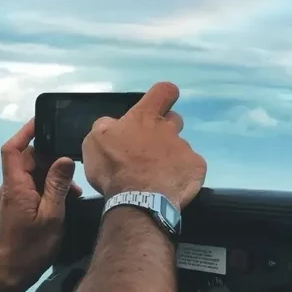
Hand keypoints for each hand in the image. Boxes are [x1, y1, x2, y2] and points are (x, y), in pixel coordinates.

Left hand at [0, 119, 82, 291]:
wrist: (12, 273)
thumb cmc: (31, 247)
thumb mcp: (52, 216)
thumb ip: (57, 186)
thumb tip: (64, 159)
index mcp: (15, 185)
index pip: (12, 149)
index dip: (25, 132)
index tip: (42, 122)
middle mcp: (11, 187)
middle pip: (28, 159)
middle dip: (50, 158)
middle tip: (72, 166)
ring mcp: (14, 197)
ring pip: (33, 174)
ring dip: (53, 176)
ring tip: (74, 189)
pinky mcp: (19, 206)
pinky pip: (34, 187)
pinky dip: (50, 188)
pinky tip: (67, 199)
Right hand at [83, 82, 206, 208]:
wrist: (138, 201)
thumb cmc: (113, 169)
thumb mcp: (94, 142)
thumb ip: (106, 126)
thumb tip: (114, 124)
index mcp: (144, 118)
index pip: (164, 91)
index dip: (163, 96)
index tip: (158, 106)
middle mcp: (168, 129)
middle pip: (174, 119)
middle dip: (165, 130)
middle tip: (149, 150)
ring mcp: (185, 148)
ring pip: (180, 147)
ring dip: (169, 158)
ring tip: (155, 177)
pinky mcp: (197, 168)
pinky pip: (191, 168)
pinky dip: (181, 175)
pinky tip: (169, 187)